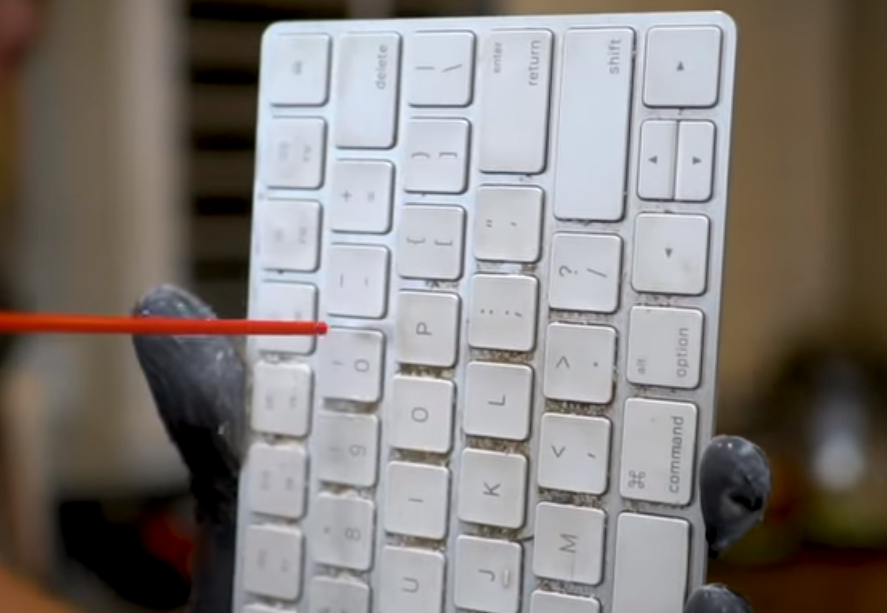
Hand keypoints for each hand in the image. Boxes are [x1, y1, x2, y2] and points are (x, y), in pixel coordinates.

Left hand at [131, 284, 771, 612]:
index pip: (543, 408)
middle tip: (707, 424)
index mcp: (468, 482)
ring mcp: (559, 601)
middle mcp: (528, 542)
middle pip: (630, 479)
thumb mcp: (250, 510)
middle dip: (684, 446)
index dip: (591, 359)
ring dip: (707, 525)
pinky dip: (698, 612)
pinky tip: (700, 602)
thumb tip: (162, 304)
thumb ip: (223, 419)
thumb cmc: (277, 605)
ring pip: (663, 559)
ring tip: (724, 487)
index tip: (619, 309)